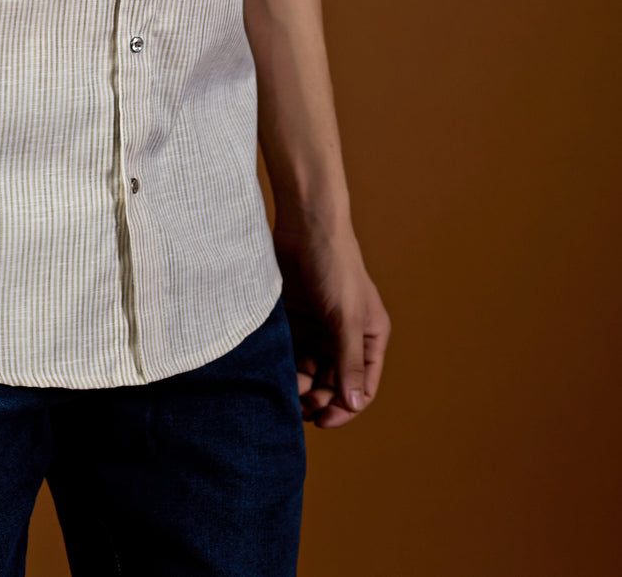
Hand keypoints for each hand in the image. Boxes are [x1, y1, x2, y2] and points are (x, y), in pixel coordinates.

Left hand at [273, 220, 390, 427]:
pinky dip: (284, 366)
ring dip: (299, 385)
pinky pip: (291, 353)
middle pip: (334, 383)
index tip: (321, 421)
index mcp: (369, 337)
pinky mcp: (295, 319)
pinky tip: (274, 372)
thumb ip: (348, 361)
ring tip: (284, 387)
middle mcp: (345, 336)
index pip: (362, 387)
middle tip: (298, 403)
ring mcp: (319, 328)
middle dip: (318, 398)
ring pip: (310, 371)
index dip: (344, 408)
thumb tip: (354, 404)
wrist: (304, 224)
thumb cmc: (334, 265)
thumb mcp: (345, 317)